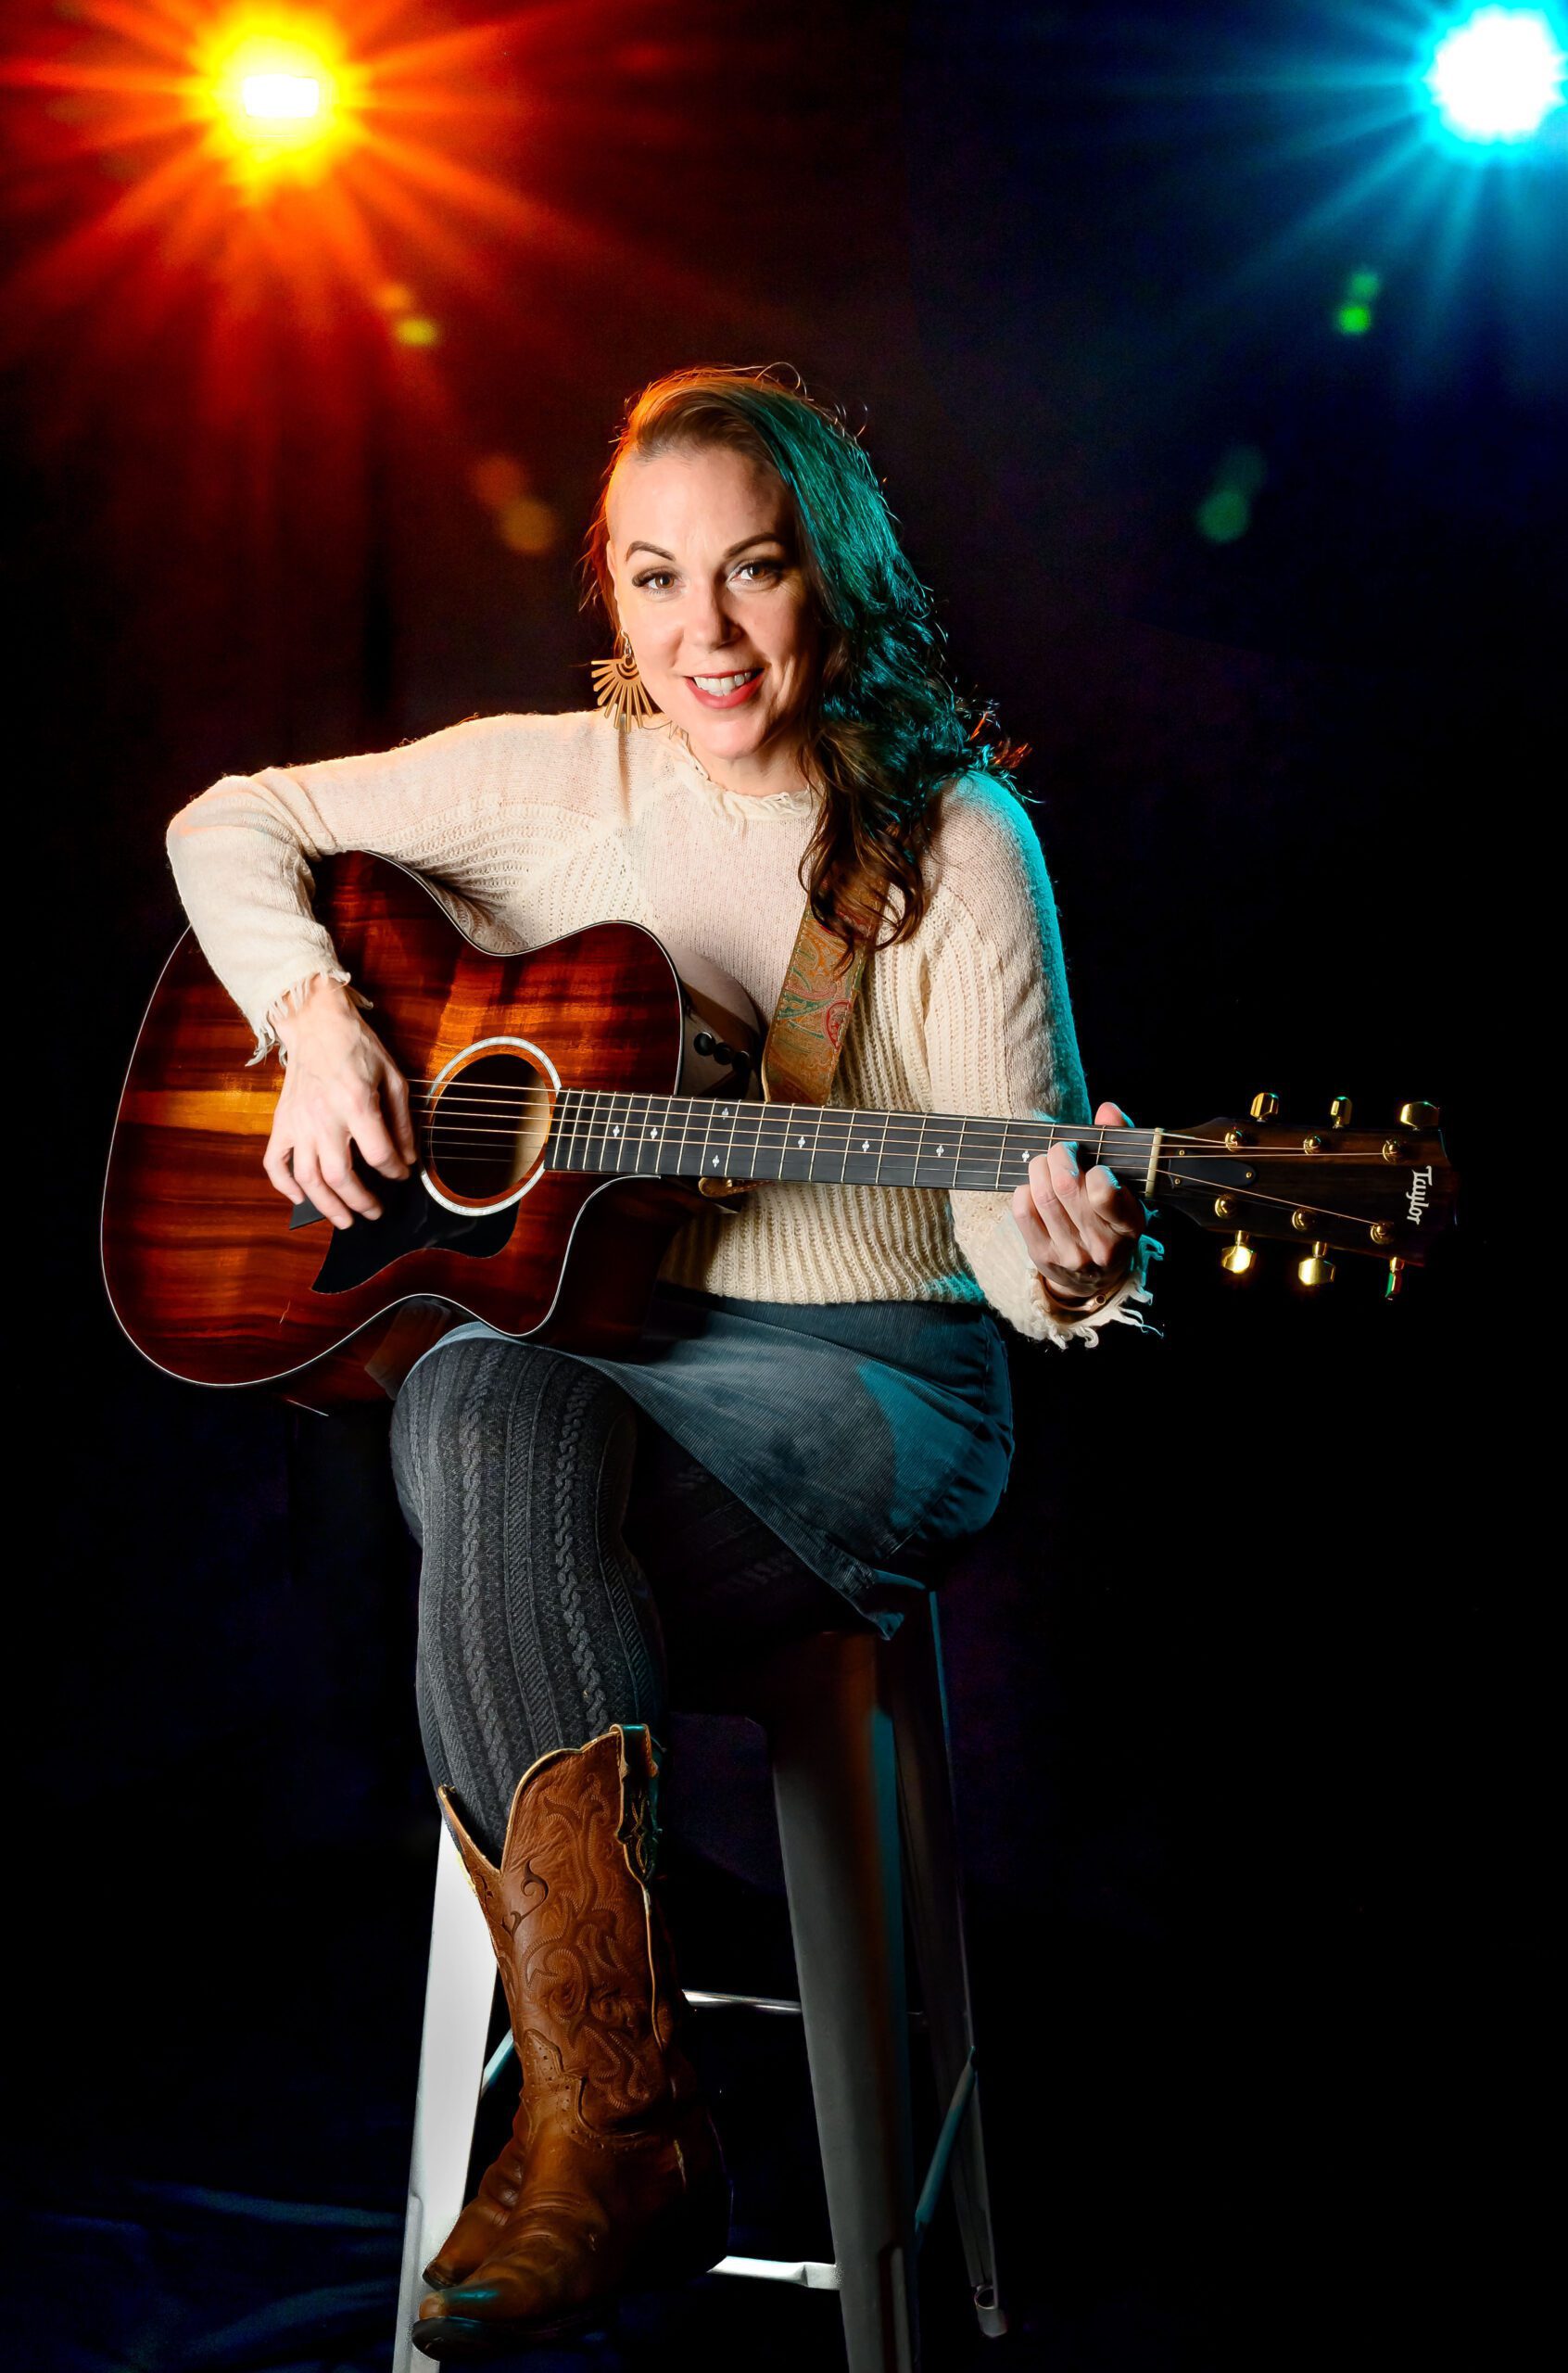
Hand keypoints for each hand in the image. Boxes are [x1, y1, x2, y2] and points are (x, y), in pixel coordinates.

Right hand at [263, 976, 416, 1227]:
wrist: (315, 1025)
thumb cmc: (357, 1049)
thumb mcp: (392, 1078)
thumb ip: (401, 1122)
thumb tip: (407, 1159)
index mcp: (355, 1104)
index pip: (378, 1154)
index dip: (394, 1172)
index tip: (401, 1176)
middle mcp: (323, 1118)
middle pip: (341, 1176)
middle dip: (361, 1201)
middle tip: (375, 1212)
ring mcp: (298, 1123)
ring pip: (308, 1178)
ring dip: (326, 1206)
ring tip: (344, 1220)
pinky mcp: (281, 1123)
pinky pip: (275, 1163)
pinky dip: (284, 1186)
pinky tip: (301, 1199)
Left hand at [1011, 1100, 1144, 1306]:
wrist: (1096, 1277)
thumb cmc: (1112, 1218)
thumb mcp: (1128, 1188)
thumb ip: (1120, 1143)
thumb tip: (1108, 1110)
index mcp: (1128, 1225)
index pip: (1104, 1192)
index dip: (1093, 1169)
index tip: (1093, 1164)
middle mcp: (1100, 1245)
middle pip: (1065, 1187)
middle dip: (1059, 1156)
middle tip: (1061, 1150)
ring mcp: (1069, 1253)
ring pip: (1042, 1196)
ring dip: (1039, 1168)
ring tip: (1046, 1163)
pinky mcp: (1042, 1255)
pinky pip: (1023, 1211)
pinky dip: (1024, 1189)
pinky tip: (1034, 1187)